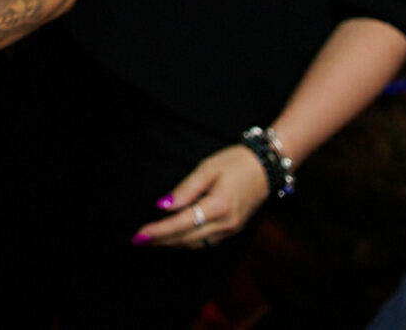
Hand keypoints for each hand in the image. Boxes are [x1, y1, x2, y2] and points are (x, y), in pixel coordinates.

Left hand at [130, 144, 268, 249]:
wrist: (267, 168)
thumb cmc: (236, 163)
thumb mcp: (208, 168)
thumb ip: (186, 188)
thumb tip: (165, 205)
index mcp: (218, 206)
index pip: (181, 224)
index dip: (159, 231)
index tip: (140, 235)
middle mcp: (225, 223)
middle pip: (187, 238)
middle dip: (161, 240)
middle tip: (138, 240)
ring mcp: (231, 229)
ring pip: (196, 243)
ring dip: (173, 243)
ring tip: (152, 239)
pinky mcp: (233, 230)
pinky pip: (206, 241)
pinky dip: (188, 241)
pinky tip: (175, 236)